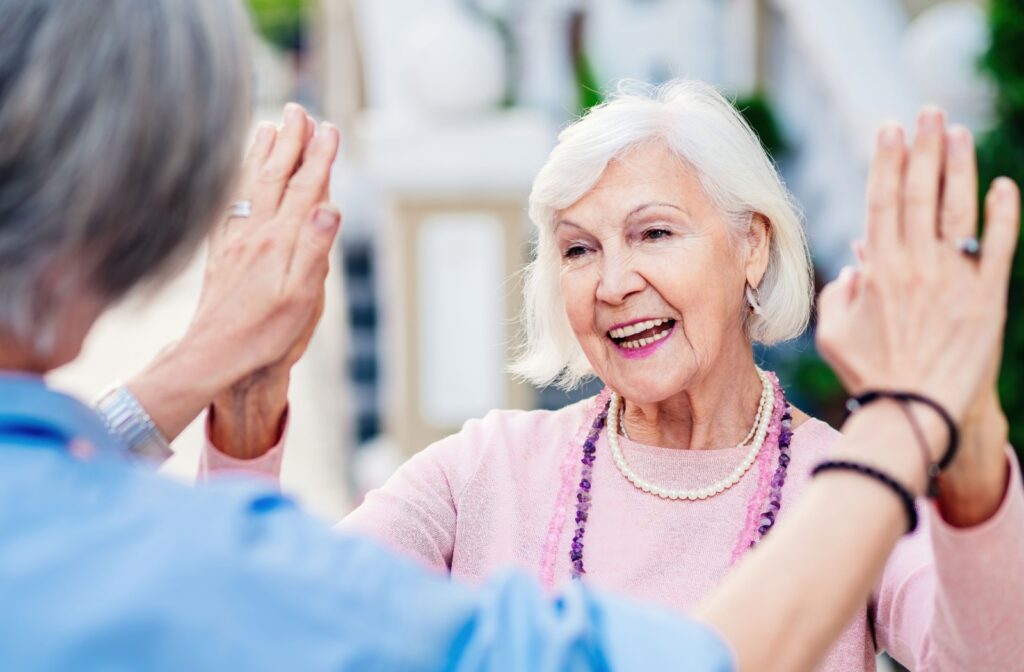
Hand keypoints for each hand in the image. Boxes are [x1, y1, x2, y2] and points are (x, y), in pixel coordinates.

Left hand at [124, 104, 340, 450]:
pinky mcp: (221, 251)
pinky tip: (239, 172)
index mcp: (281, 241)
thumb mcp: (303, 298)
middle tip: (300, 111)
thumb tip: (330, 207)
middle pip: (276, 176)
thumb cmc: (265, 334)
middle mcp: (256, 233)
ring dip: (263, 153)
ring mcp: (236, 240)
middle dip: (291, 142)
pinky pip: (231, 202)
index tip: (330, 128)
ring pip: (251, 184)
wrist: (214, 355)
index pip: (307, 189)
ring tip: (271, 126)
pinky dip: (238, 178)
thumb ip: (315, 249)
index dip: (320, 158)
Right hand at [816, 108, 1018, 519]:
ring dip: (957, 167)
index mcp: (878, 271)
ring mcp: (954, 278)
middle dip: (922, 148)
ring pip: (956, 209)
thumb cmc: (870, 375)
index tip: (889, 129)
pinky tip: (1004, 187)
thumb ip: (836, 295)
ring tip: (958, 131)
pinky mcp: (988, 297)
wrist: (917, 410)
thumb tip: (854, 266)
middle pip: (918, 193)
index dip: (886, 161)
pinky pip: (999, 247)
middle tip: (927, 112)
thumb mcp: (833, 334)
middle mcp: (915, 265)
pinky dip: (1003, 216)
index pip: (881, 201)